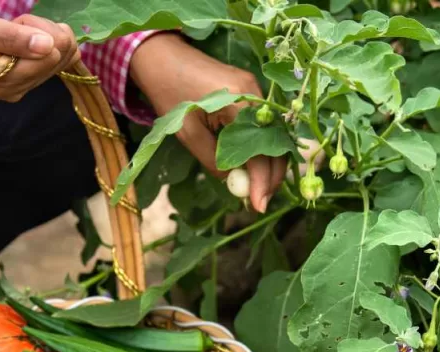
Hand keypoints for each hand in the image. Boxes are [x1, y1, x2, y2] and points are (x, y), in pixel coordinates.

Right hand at [0, 4, 78, 102]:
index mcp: (4, 80)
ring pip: (62, 57)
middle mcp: (17, 90)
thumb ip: (9, 37)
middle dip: (42, 31)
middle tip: (13, 25)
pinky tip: (23, 39)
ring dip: (44, 36)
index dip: (36, 29)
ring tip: (13, 31)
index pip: (51, 54)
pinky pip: (56, 61)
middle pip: (60, 55)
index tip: (14, 22)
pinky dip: (45, 43)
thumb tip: (47, 45)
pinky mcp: (27, 83)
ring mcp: (23, 88)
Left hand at [128, 33, 286, 212]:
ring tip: (257, 190)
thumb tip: (235, 185)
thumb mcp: (188, 134)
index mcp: (240, 103)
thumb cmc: (170, 94)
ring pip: (273, 138)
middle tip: (259, 203)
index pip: (261, 152)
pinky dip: (262, 149)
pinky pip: (264, 127)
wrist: (164, 57)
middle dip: (270, 178)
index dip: (262, 183)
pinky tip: (253, 168)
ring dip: (268, 166)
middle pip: (275, 146)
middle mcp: (257, 95)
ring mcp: (257, 91)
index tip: (258, 207)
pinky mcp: (252, 93)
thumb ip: (214, 161)